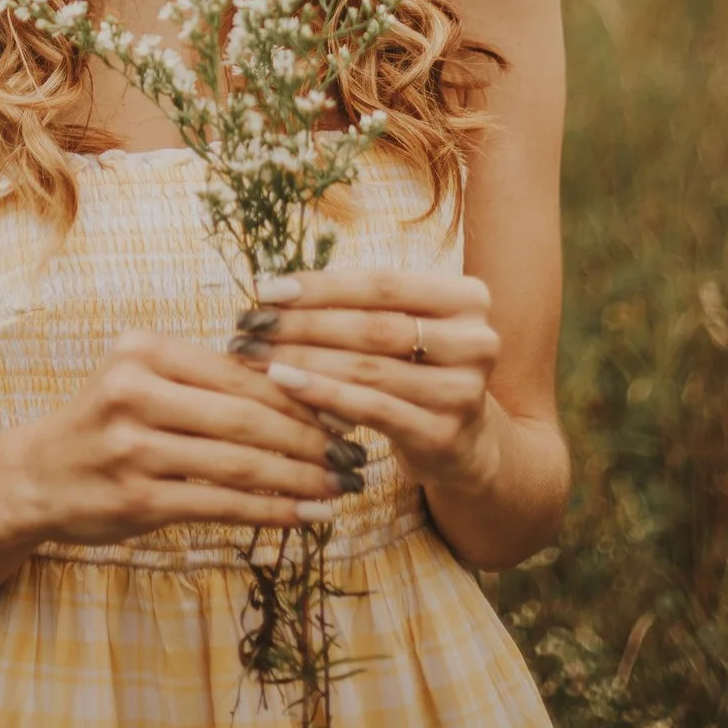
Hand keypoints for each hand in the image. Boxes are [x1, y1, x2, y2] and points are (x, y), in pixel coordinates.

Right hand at [7, 328, 370, 546]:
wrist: (35, 476)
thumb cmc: (108, 423)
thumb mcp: (145, 380)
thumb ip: (206, 380)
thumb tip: (301, 387)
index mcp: (145, 351)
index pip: (240, 371)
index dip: (298, 392)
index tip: (344, 407)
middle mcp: (136, 392)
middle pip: (246, 415)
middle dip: (310, 437)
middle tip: (354, 453)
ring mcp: (134, 448)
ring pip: (239, 462)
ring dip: (300, 477)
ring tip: (341, 487)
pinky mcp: (136, 500)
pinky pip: (219, 505)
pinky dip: (270, 510)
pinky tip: (306, 515)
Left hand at [232, 268, 502, 498]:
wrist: (464, 444)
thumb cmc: (417, 368)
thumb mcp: (404, 327)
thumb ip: (357, 306)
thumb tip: (273, 290)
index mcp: (468, 298)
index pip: (382, 283)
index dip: (321, 286)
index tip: (267, 289)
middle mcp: (476, 340)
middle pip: (373, 326)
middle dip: (304, 323)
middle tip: (251, 324)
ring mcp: (464, 391)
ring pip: (368, 368)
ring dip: (304, 358)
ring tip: (257, 353)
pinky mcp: (443, 434)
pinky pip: (371, 409)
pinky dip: (323, 394)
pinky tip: (284, 383)